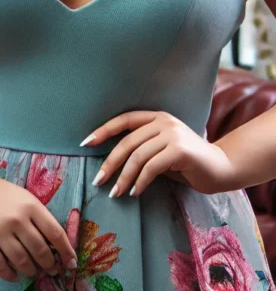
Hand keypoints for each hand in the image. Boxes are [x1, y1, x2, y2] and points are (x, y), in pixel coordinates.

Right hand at [0, 170, 77, 281]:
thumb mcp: (21, 196)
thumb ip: (37, 216)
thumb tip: (54, 245)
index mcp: (29, 204)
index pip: (55, 232)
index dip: (66, 251)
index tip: (71, 263)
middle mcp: (16, 218)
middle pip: (40, 250)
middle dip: (49, 264)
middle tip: (51, 269)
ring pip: (22, 261)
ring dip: (30, 270)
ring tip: (31, 271)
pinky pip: (0, 266)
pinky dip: (10, 275)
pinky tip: (13, 275)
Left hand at [82, 111, 236, 196]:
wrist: (223, 169)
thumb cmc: (188, 163)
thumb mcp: (161, 150)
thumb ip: (142, 149)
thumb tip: (112, 161)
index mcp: (156, 116)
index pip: (123, 120)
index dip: (103, 130)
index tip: (85, 143)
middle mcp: (163, 121)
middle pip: (127, 142)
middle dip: (110, 162)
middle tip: (98, 180)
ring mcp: (172, 134)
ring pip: (137, 156)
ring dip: (124, 177)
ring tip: (115, 192)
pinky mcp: (180, 150)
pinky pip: (151, 167)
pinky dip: (140, 181)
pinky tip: (135, 192)